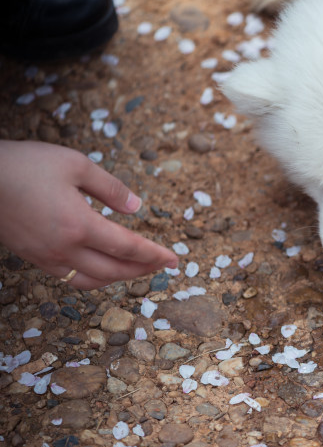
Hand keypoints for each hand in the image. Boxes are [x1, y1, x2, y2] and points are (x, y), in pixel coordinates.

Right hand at [0, 140, 177, 289]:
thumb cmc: (24, 165)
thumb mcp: (75, 164)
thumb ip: (110, 187)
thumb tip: (135, 206)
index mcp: (79, 225)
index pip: (127, 248)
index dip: (154, 255)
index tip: (174, 259)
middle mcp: (64, 248)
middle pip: (113, 271)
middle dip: (142, 270)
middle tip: (162, 265)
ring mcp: (45, 256)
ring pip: (90, 281)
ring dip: (118, 278)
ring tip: (136, 268)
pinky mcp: (31, 257)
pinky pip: (68, 278)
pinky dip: (92, 277)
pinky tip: (100, 265)